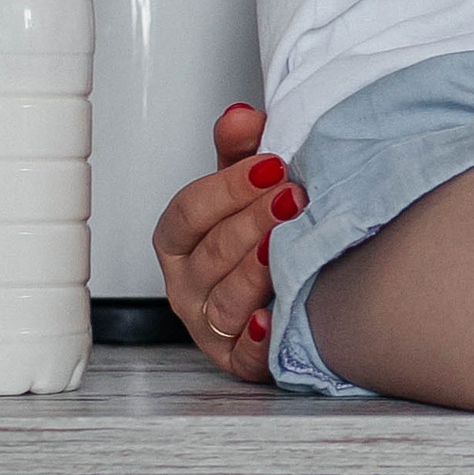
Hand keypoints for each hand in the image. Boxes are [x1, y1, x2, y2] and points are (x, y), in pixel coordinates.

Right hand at [151, 101, 305, 381]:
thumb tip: (241, 115)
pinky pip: (243, 354)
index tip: (272, 164)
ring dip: (256, 271)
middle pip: (211, 252)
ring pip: (226, 300)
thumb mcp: (246, 188)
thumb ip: (241, 151)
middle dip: (253, 221)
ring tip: (286, 247)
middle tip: (294, 197)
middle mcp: (187, 284)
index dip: (228, 187)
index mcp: (179, 240)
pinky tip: (273, 317)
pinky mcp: (237, 359)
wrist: (285, 293)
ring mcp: (209, 325)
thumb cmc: (256, 236)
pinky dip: (257, 338)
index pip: (189, 211)